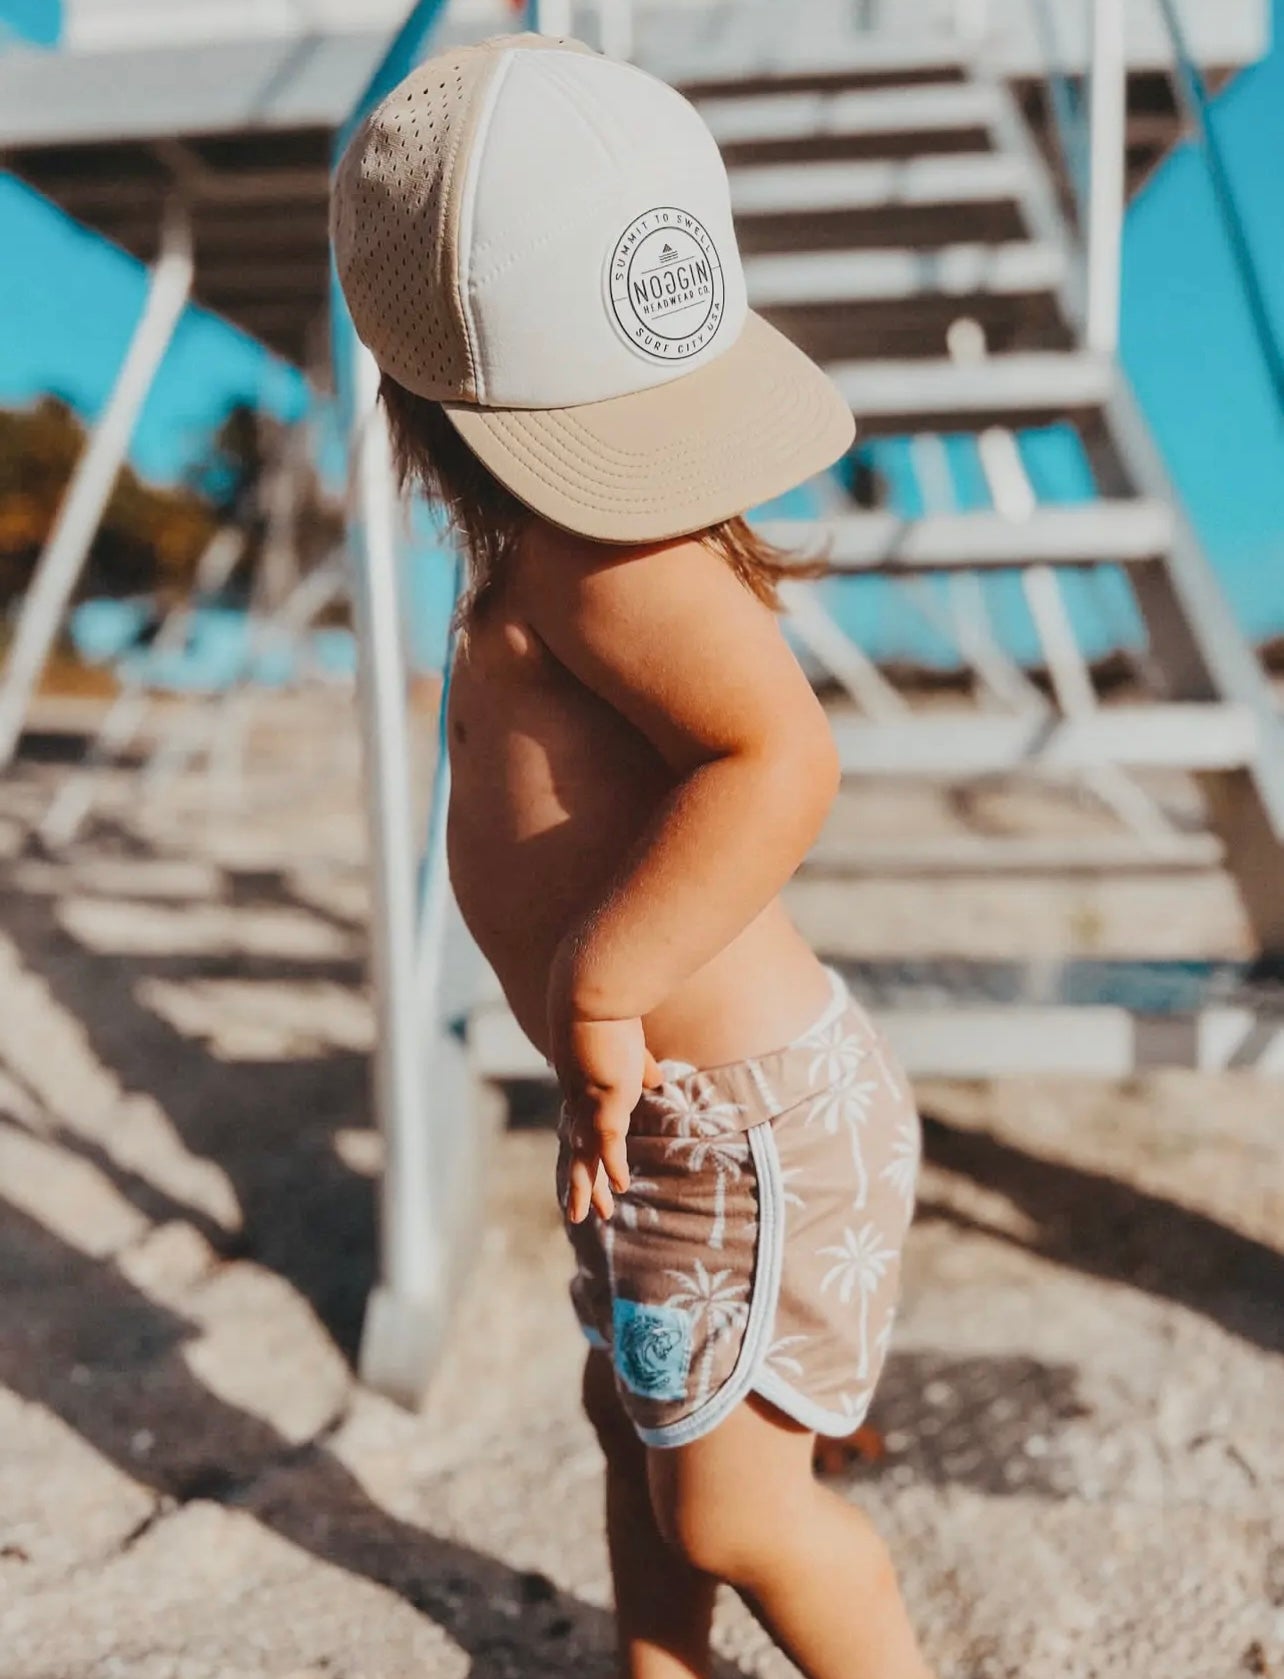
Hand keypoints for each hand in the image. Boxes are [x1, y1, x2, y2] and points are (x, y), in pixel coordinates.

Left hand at [551, 1013, 662, 1223]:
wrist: (596, 987)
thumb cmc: (612, 1007)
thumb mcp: (630, 1045)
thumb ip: (640, 1065)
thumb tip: (655, 1080)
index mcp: (586, 1085)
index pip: (585, 1129)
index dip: (588, 1155)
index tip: (591, 1175)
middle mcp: (582, 1097)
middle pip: (579, 1151)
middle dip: (581, 1184)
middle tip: (579, 1215)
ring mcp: (591, 1099)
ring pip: (587, 1154)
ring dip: (587, 1187)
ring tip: (584, 1217)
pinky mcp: (605, 1096)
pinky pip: (608, 1140)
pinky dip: (613, 1165)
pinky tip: (621, 1187)